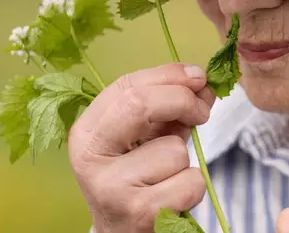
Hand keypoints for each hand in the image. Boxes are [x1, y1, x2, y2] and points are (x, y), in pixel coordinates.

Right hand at [67, 63, 214, 232]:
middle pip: (140, 104)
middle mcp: (90, 157)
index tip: (198, 77)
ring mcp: (111, 186)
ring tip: (168, 176)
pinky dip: (192, 186)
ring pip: (174, 149)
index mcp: (86, 131)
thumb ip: (166, 109)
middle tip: (201, 113)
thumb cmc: (137, 180)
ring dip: (186, 159)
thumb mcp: (142, 139)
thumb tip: (202, 84)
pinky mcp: (139, 213)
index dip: (170, 75)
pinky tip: (173, 197)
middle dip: (182, 100)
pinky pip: (190, 181)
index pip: (128, 86)